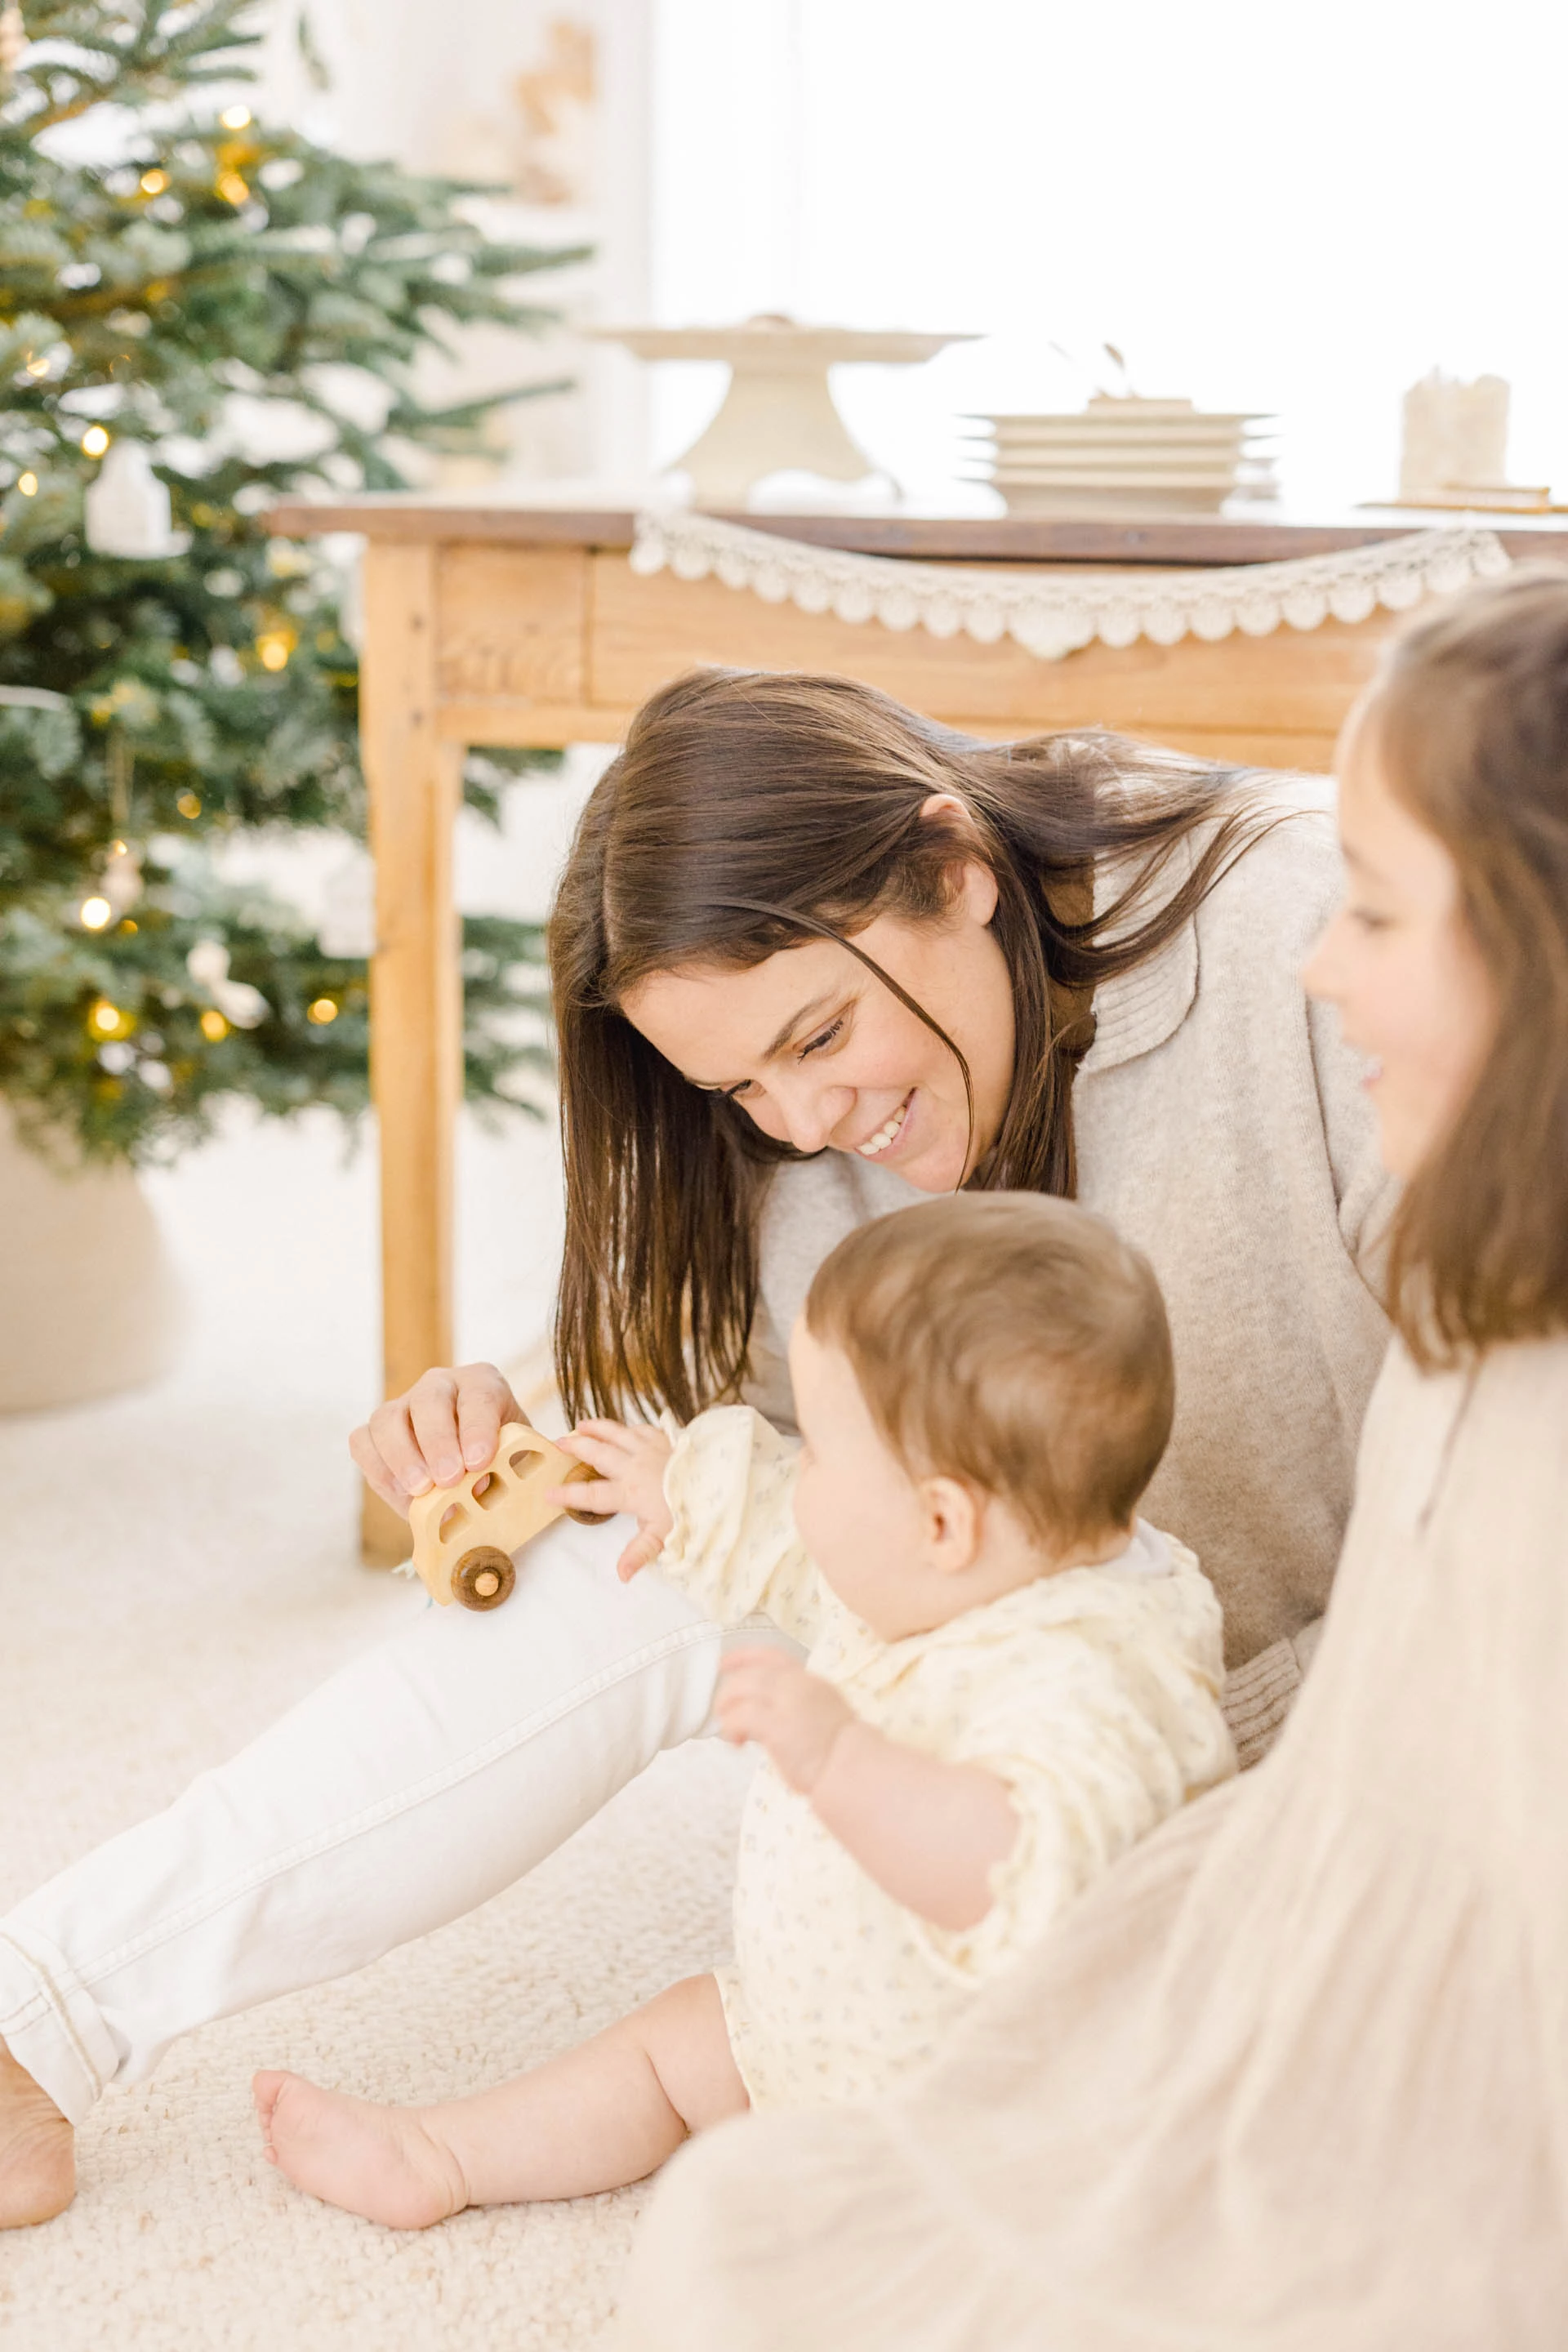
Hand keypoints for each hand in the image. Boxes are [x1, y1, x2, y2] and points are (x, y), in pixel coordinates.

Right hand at [349, 1363, 527, 1515]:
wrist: (477, 1475)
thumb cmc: (504, 1464)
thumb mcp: (520, 1461)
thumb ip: (514, 1468)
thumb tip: (489, 1484)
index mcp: (482, 1383)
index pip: (479, 1396)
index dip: (478, 1428)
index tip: (478, 1461)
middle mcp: (440, 1385)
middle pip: (428, 1399)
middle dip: (437, 1442)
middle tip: (449, 1479)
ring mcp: (403, 1405)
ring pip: (387, 1418)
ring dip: (402, 1457)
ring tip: (421, 1490)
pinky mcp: (375, 1432)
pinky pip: (362, 1442)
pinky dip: (378, 1469)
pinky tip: (402, 1495)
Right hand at [549, 1420, 674, 1581]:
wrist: (719, 1482)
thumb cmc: (690, 1511)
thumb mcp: (663, 1537)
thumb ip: (638, 1553)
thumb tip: (620, 1575)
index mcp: (630, 1492)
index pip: (592, 1494)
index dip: (567, 1494)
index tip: (547, 1494)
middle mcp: (634, 1466)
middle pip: (598, 1454)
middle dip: (576, 1448)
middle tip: (558, 1443)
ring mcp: (649, 1449)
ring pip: (616, 1434)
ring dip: (597, 1429)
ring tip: (582, 1424)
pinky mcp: (665, 1439)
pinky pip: (641, 1429)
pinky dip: (629, 1428)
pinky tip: (624, 1428)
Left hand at [715, 1649, 853, 1794]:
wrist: (852, 1768)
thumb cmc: (836, 1752)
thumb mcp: (819, 1715)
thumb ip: (792, 1707)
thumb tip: (760, 1715)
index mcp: (810, 1681)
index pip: (772, 1656)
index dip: (744, 1656)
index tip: (724, 1662)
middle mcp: (799, 1685)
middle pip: (751, 1673)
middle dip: (729, 1690)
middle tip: (722, 1709)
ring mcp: (788, 1703)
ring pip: (741, 1688)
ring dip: (727, 1707)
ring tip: (729, 1729)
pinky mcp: (777, 1726)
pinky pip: (740, 1717)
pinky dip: (731, 1727)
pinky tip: (737, 1742)